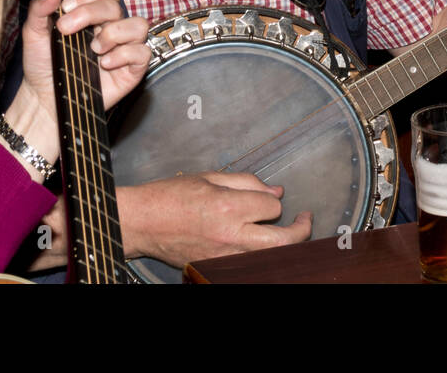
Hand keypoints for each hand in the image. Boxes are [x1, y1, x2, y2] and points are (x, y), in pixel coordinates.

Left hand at [0, 0, 149, 181]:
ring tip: (93, 49)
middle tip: (66, 30)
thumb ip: (40, 9)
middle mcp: (112, 28)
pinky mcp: (132, 69)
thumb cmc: (42, 65)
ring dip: (114, 33)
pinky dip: (125, 54)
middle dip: (90, 13)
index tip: (66, 7)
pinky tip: (105, 64)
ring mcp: (124, 48)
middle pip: (117, 6)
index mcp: (93, 15)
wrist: (44, 98)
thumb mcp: (34, 34)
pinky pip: (143, 52)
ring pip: (139, 25)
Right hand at [118, 173, 313, 266]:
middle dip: (301, 230)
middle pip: (282, 241)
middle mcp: (230, 235)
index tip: (266, 197)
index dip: (271, 200)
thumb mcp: (209, 178)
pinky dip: (261, 255)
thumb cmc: (170, 196)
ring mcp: (223, 256)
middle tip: (306, 220)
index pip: (271, 207)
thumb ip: (247, 182)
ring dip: (284, 245)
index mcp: (228, 207)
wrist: (141, 223)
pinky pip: (249, 263)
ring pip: (269, 257)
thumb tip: (276, 191)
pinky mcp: (215, 267)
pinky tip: (263, 245)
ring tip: (290, 233)